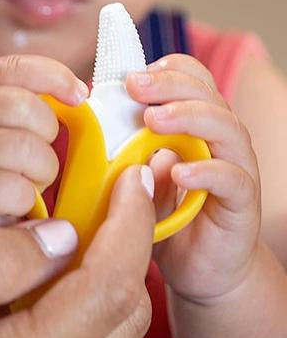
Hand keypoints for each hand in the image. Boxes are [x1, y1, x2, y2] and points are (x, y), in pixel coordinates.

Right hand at [0, 54, 88, 246]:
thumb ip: (29, 104)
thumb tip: (80, 95)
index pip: (15, 68)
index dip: (55, 76)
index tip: (79, 96)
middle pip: (24, 106)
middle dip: (48, 134)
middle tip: (41, 155)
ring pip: (25, 147)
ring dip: (43, 170)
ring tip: (30, 180)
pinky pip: (17, 188)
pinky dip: (29, 199)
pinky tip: (16, 202)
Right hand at [0, 167, 154, 337]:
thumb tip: (62, 233)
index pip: (104, 289)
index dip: (128, 224)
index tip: (132, 174)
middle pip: (120, 321)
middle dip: (128, 249)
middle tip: (111, 191)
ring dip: (104, 279)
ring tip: (82, 223)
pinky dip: (74, 311)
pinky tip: (43, 277)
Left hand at [126, 54, 261, 301]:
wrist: (199, 268)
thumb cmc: (163, 215)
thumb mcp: (134, 177)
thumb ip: (124, 150)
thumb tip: (96, 122)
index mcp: (194, 125)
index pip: (192, 80)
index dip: (167, 70)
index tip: (132, 73)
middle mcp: (219, 139)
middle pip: (207, 94)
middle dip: (170, 84)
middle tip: (134, 86)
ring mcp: (235, 168)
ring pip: (226, 128)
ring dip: (188, 117)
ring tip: (153, 119)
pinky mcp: (241, 202)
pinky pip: (231, 179)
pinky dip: (205, 171)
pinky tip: (178, 171)